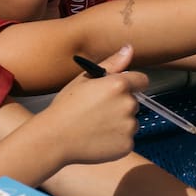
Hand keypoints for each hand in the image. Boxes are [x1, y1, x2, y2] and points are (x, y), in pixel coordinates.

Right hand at [37, 45, 147, 164]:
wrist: (53, 139)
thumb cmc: (65, 108)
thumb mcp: (84, 79)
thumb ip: (112, 64)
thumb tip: (129, 49)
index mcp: (119, 85)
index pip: (142, 80)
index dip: (132, 85)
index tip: (121, 91)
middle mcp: (128, 104)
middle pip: (134, 102)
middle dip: (121, 105)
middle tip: (98, 112)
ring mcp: (129, 127)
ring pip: (131, 122)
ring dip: (120, 124)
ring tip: (96, 126)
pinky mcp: (127, 146)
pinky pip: (127, 140)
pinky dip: (117, 141)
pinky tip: (98, 139)